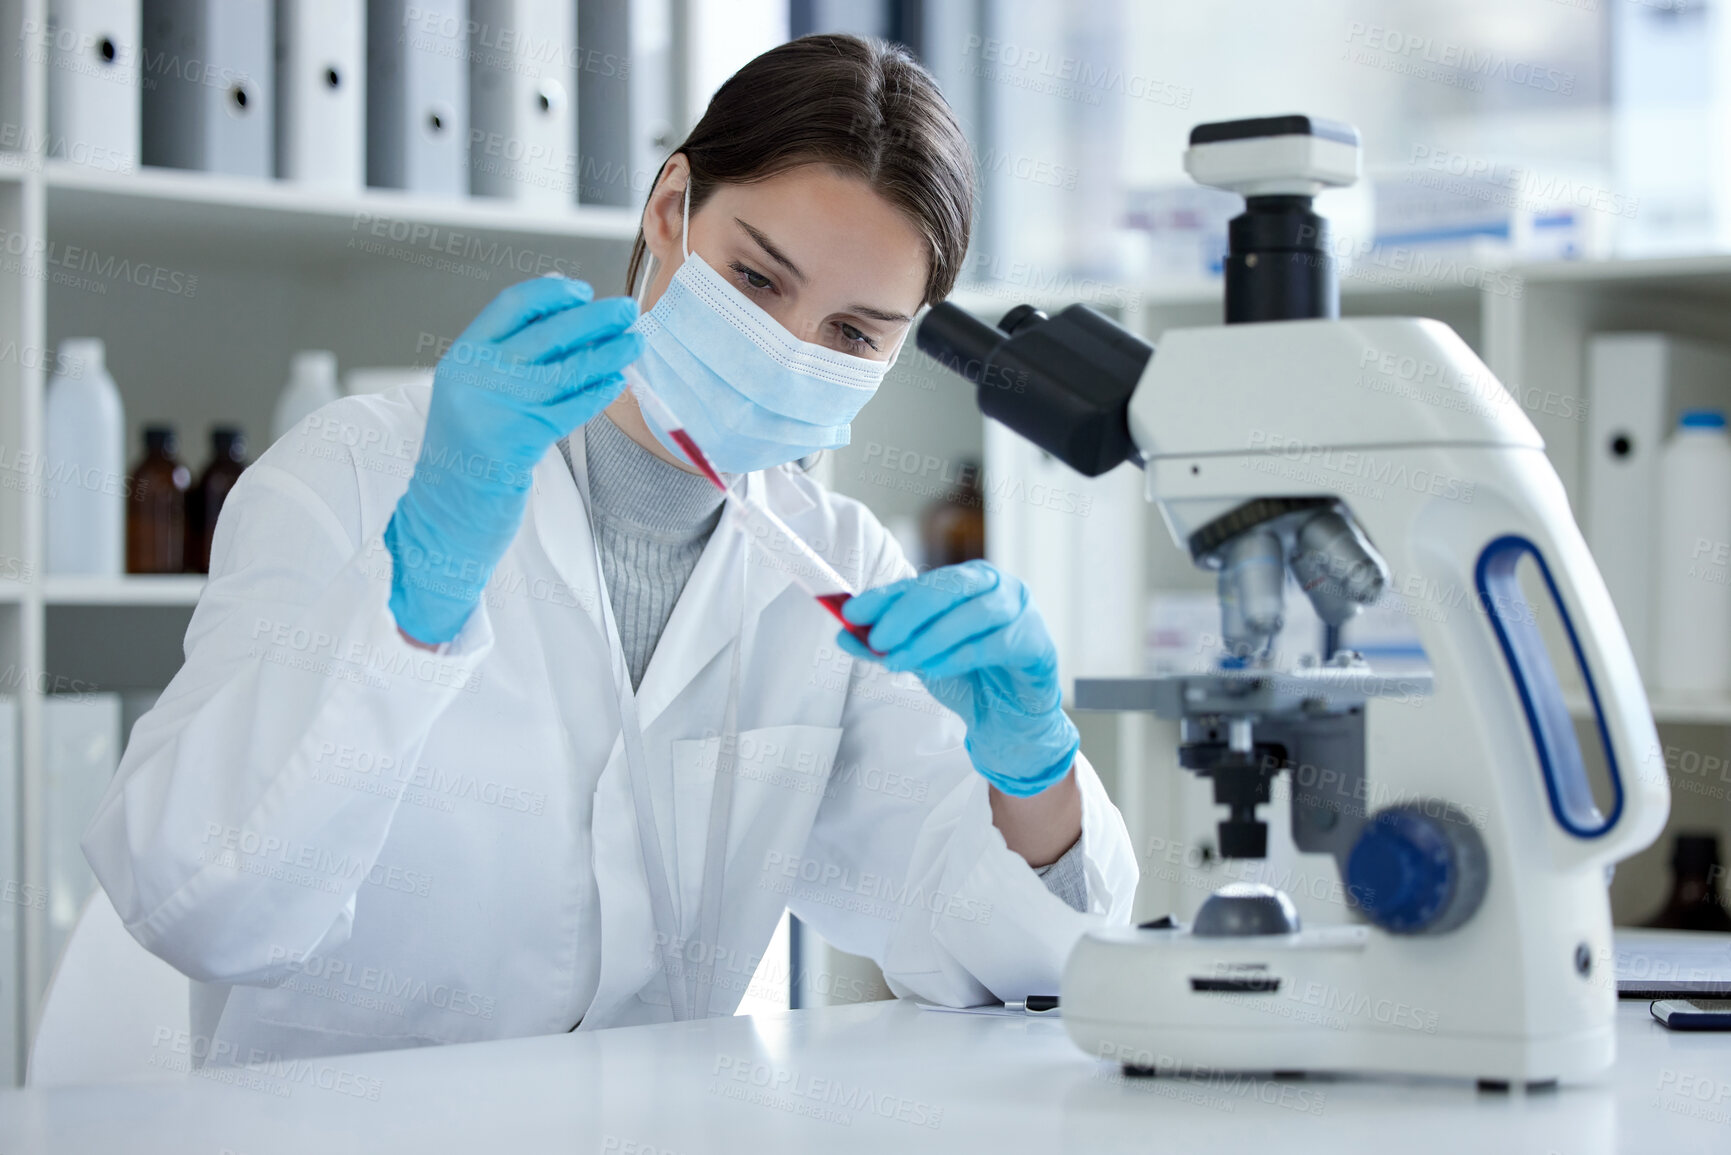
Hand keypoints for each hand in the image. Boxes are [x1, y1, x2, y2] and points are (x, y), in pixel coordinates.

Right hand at [385, 277, 642, 643]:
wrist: (446, 509)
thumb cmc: (470, 450)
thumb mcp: (478, 391)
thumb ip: (511, 355)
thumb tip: (570, 312)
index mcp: (465, 355)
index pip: (512, 304)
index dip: (552, 292)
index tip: (584, 290)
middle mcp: (477, 375)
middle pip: (547, 332)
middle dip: (593, 319)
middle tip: (627, 311)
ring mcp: (496, 407)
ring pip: (566, 370)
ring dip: (607, 355)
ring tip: (634, 345)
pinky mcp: (518, 440)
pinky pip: (570, 409)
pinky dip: (598, 393)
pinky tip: (618, 383)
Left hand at [837, 560, 1077, 796]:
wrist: (1009, 716)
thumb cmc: (968, 676)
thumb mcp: (918, 657)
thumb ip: (885, 644)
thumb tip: (843, 633)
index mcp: (966, 580)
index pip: (920, 582)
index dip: (884, 597)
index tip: (851, 613)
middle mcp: (996, 586)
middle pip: (948, 588)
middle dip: (906, 613)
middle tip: (876, 639)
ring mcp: (1021, 610)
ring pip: (972, 614)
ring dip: (929, 638)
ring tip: (897, 661)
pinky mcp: (1036, 642)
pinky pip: (994, 644)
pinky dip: (959, 656)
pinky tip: (932, 669)